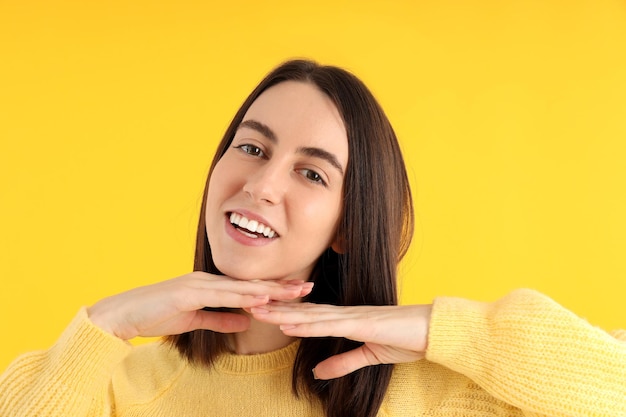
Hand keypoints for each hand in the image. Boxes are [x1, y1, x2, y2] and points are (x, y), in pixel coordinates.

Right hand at [87, 271, 312, 339]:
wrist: (123, 315)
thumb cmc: (157, 315)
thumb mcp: (195, 320)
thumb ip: (220, 319)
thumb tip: (246, 322)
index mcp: (211, 285)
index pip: (249, 286)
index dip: (275, 288)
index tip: (298, 291)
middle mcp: (209, 280)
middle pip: (252, 282)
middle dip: (281, 286)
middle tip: (309, 287)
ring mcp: (199, 283)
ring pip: (242, 286)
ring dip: (271, 289)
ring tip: (296, 291)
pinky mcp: (188, 291)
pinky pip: (221, 295)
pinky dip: (244, 295)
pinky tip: (263, 297)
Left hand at [250, 302, 431, 378]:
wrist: (433, 332)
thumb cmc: (406, 339)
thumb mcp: (370, 356)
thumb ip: (343, 362)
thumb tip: (318, 372)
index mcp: (346, 319)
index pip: (309, 315)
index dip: (284, 312)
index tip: (262, 309)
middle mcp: (344, 313)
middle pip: (302, 310)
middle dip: (275, 307)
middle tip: (247, 302)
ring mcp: (352, 316)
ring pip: (309, 315)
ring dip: (282, 313)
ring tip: (258, 309)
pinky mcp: (361, 324)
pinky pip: (329, 325)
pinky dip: (307, 324)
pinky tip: (288, 324)